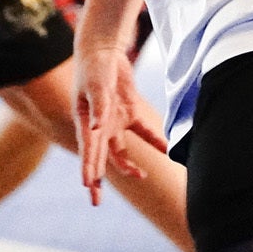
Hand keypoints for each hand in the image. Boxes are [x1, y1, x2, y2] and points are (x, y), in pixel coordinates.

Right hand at [73, 43, 167, 205]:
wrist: (103, 49)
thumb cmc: (94, 66)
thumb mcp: (96, 85)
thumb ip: (99, 107)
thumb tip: (97, 128)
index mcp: (86, 121)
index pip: (87, 149)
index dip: (88, 168)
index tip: (88, 186)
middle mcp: (99, 125)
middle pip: (99, 158)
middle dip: (97, 180)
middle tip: (95, 202)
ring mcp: (114, 120)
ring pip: (120, 151)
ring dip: (128, 165)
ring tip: (141, 177)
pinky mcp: (129, 112)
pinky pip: (143, 132)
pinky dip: (154, 140)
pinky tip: (167, 150)